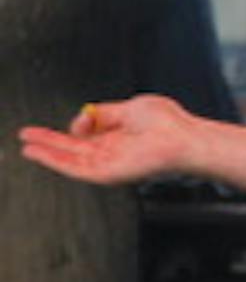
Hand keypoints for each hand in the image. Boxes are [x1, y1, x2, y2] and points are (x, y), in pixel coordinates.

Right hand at [18, 95, 200, 185]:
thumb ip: (101, 113)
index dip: (65, 130)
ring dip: (47, 153)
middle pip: (73, 148)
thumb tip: (80, 119)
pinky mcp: (108, 174)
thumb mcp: (130, 107)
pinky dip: (56, 162)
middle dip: (49, 142)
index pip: (86, 135)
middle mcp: (114, 151)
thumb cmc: (169, 124)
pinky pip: (76, 169)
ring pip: (71, 160)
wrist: (184, 139)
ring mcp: (110, 163)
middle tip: (26, 136)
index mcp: (120, 136)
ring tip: (26, 145)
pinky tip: (40, 153)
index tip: (51, 124)